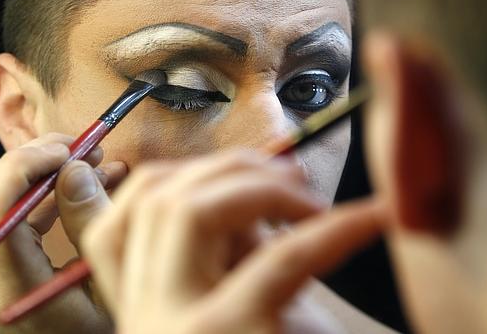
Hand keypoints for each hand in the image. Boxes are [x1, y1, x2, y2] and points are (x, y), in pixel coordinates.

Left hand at [0, 133, 122, 332]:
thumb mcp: (108, 285)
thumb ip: (91, 226)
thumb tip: (77, 169)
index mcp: (10, 288)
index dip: (26, 165)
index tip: (70, 149)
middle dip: (41, 161)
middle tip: (89, 147)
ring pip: (1, 199)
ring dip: (47, 175)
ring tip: (97, 163)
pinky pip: (12, 217)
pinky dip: (46, 196)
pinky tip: (84, 188)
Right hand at [81, 151, 383, 333]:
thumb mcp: (238, 304)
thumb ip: (226, 253)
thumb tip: (248, 187)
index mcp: (139, 311)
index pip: (113, 227)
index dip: (171, 183)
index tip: (233, 178)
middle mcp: (142, 318)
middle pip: (154, 202)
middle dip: (226, 168)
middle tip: (290, 175)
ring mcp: (178, 328)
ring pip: (187, 211)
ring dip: (259, 187)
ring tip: (312, 202)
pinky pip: (281, 256)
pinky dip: (335, 228)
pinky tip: (374, 218)